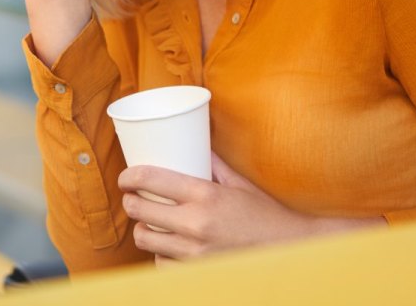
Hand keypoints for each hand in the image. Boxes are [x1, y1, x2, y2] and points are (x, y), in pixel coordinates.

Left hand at [119, 153, 382, 262]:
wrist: (288, 251)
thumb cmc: (265, 215)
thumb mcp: (239, 183)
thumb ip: (213, 163)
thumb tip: (195, 142)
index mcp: (205, 195)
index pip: (150, 179)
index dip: (129, 177)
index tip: (126, 177)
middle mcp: (195, 224)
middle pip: (140, 211)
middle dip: (131, 203)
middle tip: (134, 198)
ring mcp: (194, 252)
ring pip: (145, 240)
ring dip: (143, 229)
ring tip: (149, 222)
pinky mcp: (196, 272)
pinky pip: (161, 264)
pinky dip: (161, 255)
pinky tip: (167, 247)